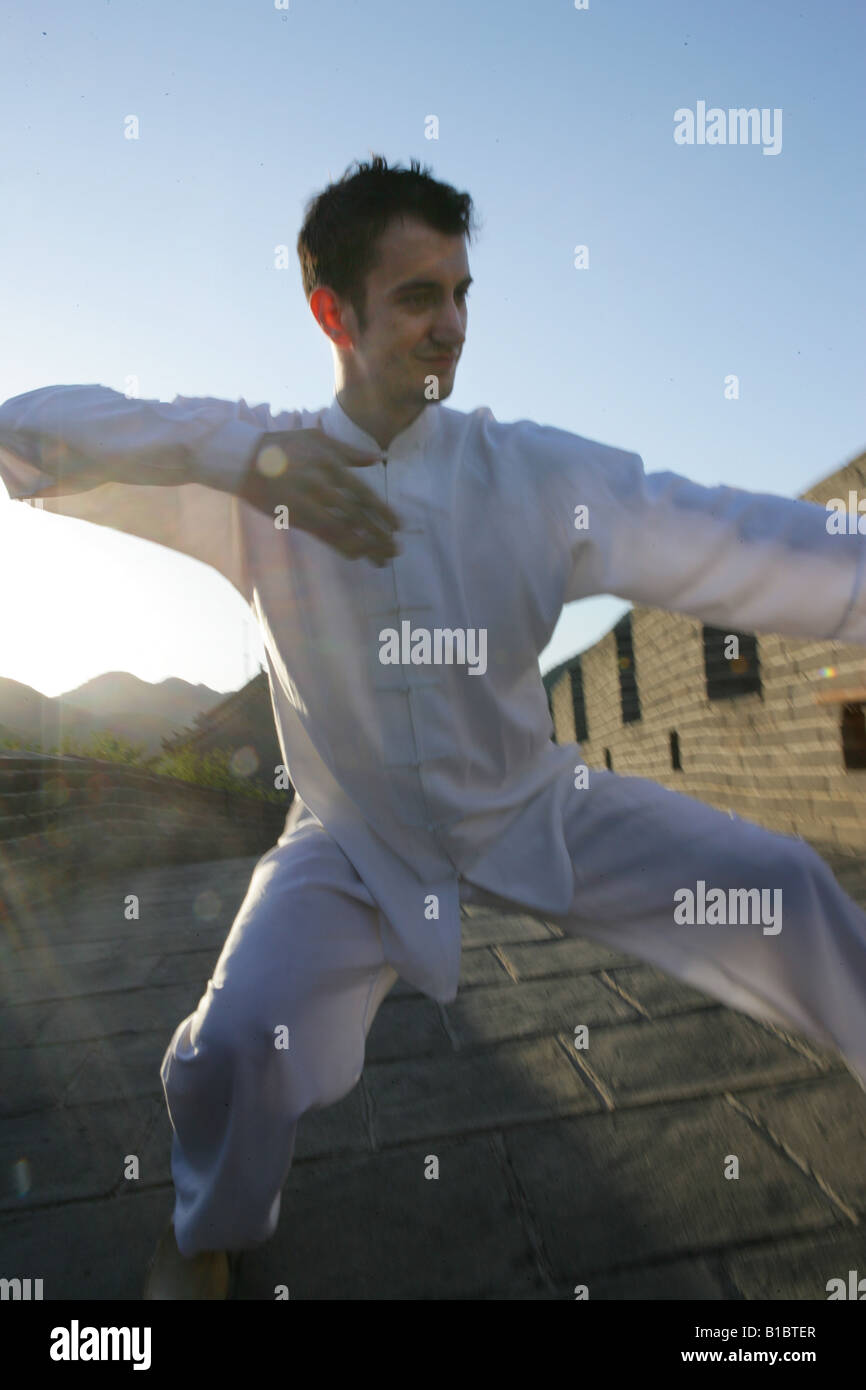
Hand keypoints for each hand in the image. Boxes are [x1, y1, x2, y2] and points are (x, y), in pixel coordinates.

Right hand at [238, 428, 401, 564]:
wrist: (244, 457)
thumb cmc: (283, 446)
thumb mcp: (317, 439)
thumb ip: (348, 451)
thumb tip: (377, 458)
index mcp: (329, 464)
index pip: (362, 492)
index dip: (383, 511)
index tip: (399, 527)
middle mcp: (320, 483)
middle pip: (356, 513)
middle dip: (379, 534)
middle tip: (396, 549)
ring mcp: (306, 501)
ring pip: (342, 527)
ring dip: (365, 545)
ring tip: (381, 559)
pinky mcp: (292, 515)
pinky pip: (322, 534)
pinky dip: (342, 545)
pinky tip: (356, 554)